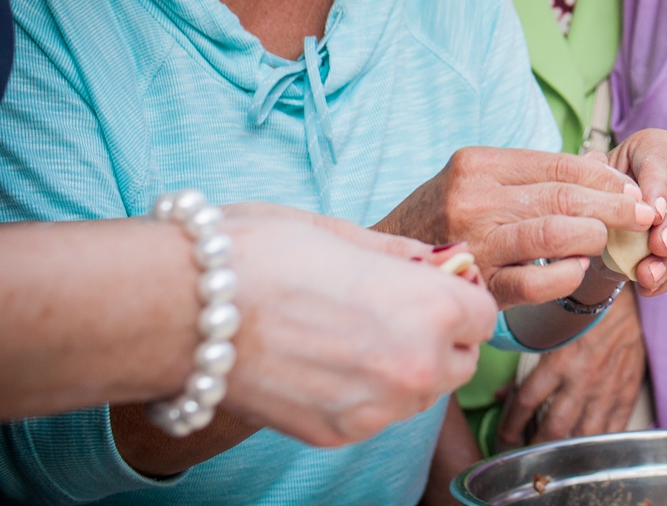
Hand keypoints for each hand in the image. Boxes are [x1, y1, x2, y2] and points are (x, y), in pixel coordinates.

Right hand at [220, 207, 495, 443]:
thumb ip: (398, 254)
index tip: (433, 285)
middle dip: (440, 336)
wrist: (184, 309)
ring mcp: (376, 409)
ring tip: (351, 334)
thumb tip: (431, 260)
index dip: (458, 295)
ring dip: (404, 368)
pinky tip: (323, 360)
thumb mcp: (340, 232)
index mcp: (429, 308)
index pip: (482, 314)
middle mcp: (415, 367)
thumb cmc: (259, 255)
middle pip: (460, 360)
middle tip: (393, 309)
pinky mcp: (336, 434)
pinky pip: (376, 415)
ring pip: (420, 394)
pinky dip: (363, 393)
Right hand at [374, 147, 659, 305]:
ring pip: (553, 235)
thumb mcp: (477, 179)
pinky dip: (566, 276)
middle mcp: (473, 200)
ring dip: (593, 237)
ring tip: (607, 240)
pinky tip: (577, 270)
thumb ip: (532, 174)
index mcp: (477, 164)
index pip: (557, 165)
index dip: (603, 178)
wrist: (385, 263)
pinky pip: (536, 283)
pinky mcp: (477, 286)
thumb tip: (602, 171)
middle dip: (612, 206)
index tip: (631, 189)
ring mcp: (474, 244)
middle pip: (562, 197)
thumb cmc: (442, 216)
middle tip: (642, 215)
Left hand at [497, 290, 646, 445]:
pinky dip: (599, 446)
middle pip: (553, 428)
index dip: (509, 427)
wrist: (624, 295)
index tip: (502, 440)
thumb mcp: (549, 330)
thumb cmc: (582, 311)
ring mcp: (607, 388)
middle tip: (526, 459)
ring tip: (554, 461)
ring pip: (584, 436)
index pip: (525, 403)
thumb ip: (526, 366)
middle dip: (536, 448)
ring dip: (566, 453)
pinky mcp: (628, 392)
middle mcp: (582, 379)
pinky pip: (613, 430)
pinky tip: (587, 453)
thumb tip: (503, 395)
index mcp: (559, 361)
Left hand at [604, 129, 666, 294]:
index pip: (662, 163)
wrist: (601, 214)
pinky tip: (650, 286)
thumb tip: (595, 167)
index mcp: (656, 147)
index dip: (659, 189)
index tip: (652, 215)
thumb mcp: (590, 175)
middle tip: (660, 245)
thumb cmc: (597, 186)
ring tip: (647, 276)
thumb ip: (592, 172)